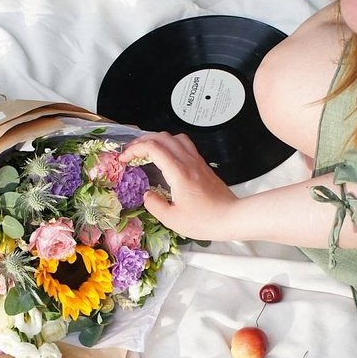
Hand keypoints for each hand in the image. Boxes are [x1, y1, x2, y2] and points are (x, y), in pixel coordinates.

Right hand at [120, 131, 238, 239]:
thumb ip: (154, 205)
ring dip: (158, 140)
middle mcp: (188, 162)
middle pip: (162, 137)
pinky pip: (185, 145)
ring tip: (147, 151)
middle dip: (142, 141)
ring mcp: (197, 162)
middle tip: (131, 152)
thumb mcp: (172, 219)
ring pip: (175, 137)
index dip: (135, 149)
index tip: (125, 158)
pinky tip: (166, 157)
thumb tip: (147, 195)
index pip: (153, 147)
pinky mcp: (203, 166)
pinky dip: (170, 145)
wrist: (231, 217)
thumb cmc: (205, 220)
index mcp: (179, 173)